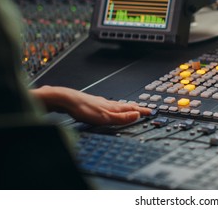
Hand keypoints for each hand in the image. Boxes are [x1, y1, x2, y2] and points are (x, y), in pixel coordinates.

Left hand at [31, 86, 151, 124]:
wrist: (65, 99)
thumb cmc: (83, 108)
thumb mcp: (104, 117)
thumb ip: (121, 118)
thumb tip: (137, 115)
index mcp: (113, 107)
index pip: (132, 109)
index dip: (142, 110)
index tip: (151, 111)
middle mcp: (108, 103)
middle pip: (125, 105)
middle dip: (136, 107)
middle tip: (144, 108)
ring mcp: (99, 102)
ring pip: (116, 105)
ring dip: (126, 107)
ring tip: (130, 108)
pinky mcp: (91, 103)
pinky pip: (107, 105)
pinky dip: (113, 107)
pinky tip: (108, 107)